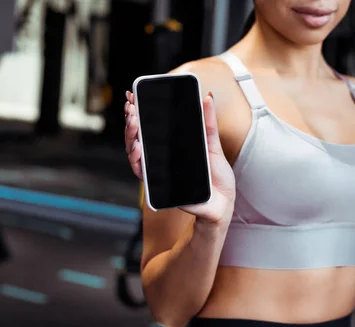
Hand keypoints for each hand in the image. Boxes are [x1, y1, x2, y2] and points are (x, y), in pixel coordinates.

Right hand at [124, 91, 235, 222]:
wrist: (223, 202)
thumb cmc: (217, 177)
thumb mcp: (213, 145)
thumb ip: (208, 123)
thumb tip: (207, 98)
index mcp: (170, 147)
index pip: (148, 127)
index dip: (137, 112)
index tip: (132, 96)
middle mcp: (160, 159)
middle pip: (137, 138)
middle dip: (131, 120)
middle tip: (132, 107)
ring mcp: (158, 172)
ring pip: (135, 153)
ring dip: (131, 136)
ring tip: (134, 122)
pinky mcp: (159, 186)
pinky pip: (143, 172)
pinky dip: (138, 159)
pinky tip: (139, 146)